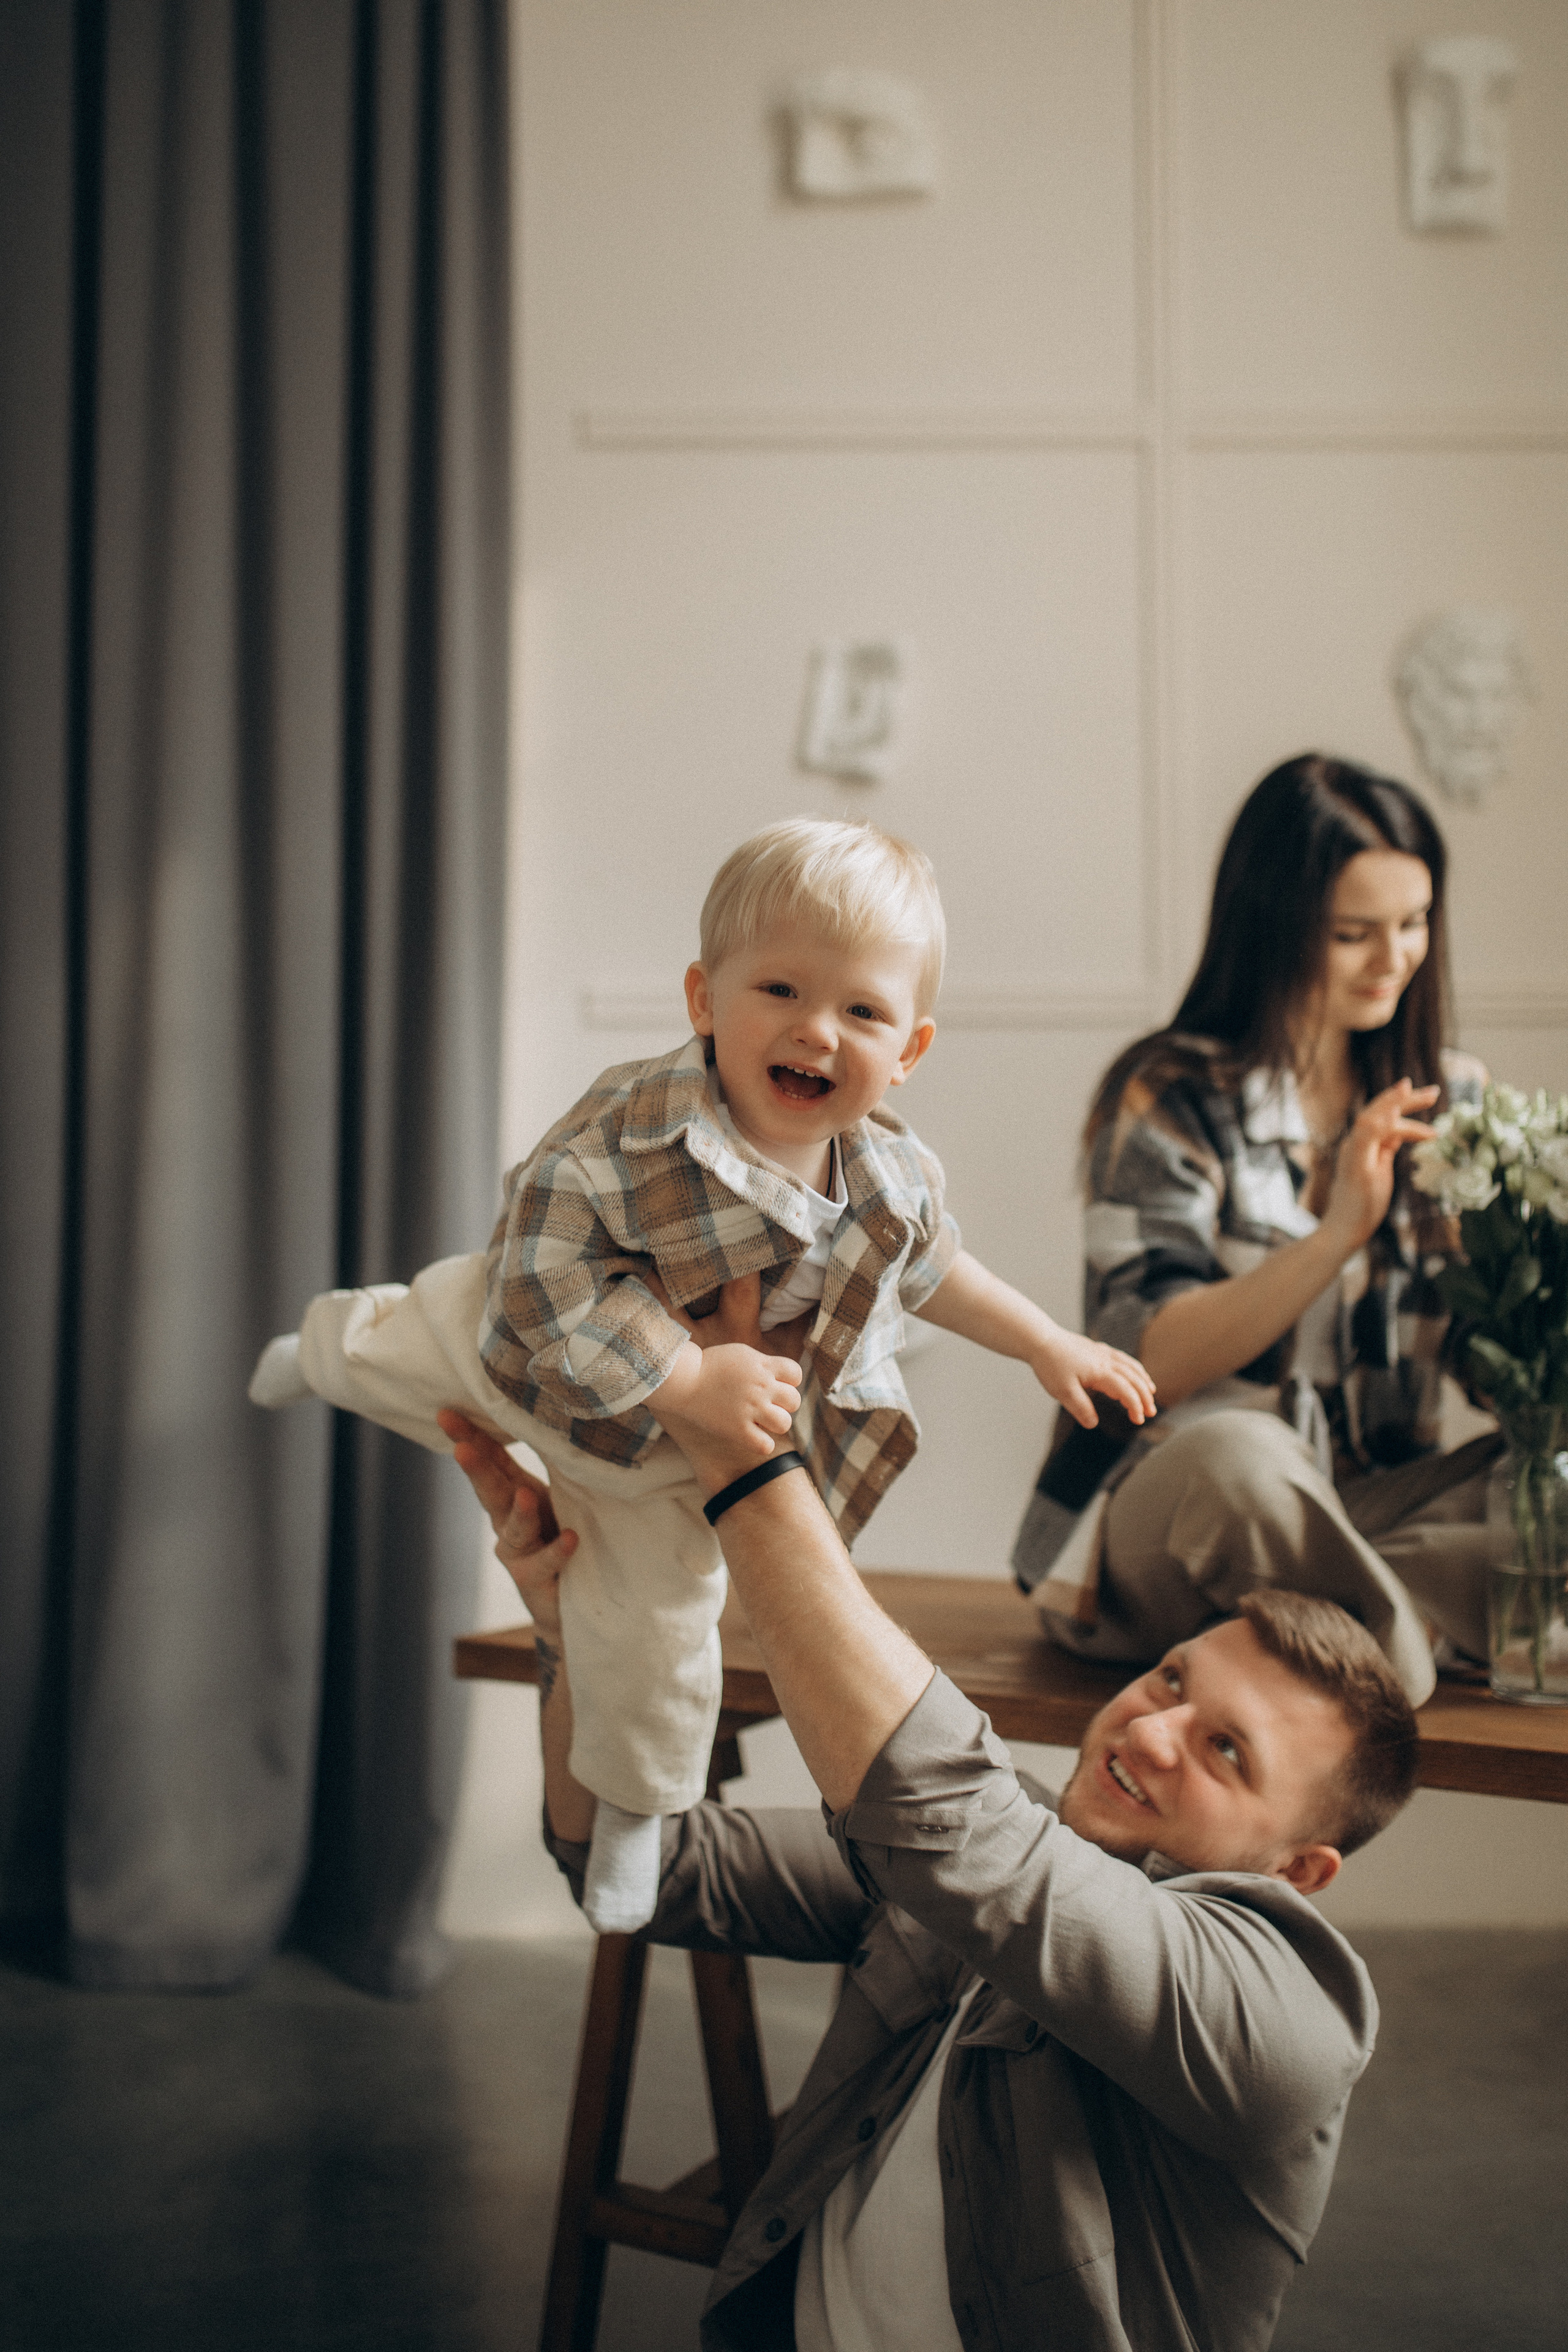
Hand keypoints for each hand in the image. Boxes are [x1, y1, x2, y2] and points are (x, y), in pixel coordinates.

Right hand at [437, 1409, 576, 1635]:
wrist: (570, 1598)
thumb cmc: (561, 1532)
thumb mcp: (556, 1493)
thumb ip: (552, 1463)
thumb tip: (554, 1416)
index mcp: (514, 1491)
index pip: (491, 1459)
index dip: (470, 1436)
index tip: (446, 1413)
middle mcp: (508, 1520)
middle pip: (491, 1491)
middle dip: (476, 1469)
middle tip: (462, 1448)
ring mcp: (519, 1552)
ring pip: (516, 1530)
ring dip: (520, 1512)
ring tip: (524, 1495)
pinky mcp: (535, 1580)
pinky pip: (547, 1562)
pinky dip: (558, 1550)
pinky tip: (571, 1538)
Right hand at [648, 1336, 802, 1459]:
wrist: (684, 1380)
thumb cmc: (710, 1365)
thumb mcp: (742, 1354)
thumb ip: (763, 1364)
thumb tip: (782, 1376)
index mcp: (762, 1366)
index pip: (796, 1374)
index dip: (789, 1380)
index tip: (776, 1384)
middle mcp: (761, 1387)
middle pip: (794, 1400)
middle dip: (784, 1403)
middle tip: (768, 1405)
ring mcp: (750, 1409)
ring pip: (784, 1423)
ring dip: (776, 1423)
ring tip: (762, 1421)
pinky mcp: (738, 1430)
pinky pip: (765, 1445)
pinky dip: (763, 1444)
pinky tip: (753, 1436)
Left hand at [1031, 1329, 1156, 1430]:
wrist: (1040, 1339)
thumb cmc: (1050, 1365)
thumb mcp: (1062, 1391)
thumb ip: (1080, 1407)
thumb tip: (1093, 1423)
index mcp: (1099, 1372)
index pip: (1125, 1390)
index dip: (1135, 1405)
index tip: (1138, 1420)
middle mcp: (1105, 1360)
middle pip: (1133, 1378)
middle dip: (1144, 1396)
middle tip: (1151, 1413)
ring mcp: (1102, 1353)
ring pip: (1130, 1365)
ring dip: (1143, 1380)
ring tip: (1151, 1393)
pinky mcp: (1097, 1349)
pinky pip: (1122, 1358)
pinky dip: (1134, 1367)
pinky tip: (1133, 1372)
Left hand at [1321, 1079, 1439, 1253]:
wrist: (1345, 1228)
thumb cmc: (1358, 1204)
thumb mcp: (1366, 1171)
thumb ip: (1371, 1137)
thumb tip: (1386, 1112)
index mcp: (1357, 1142)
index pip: (1379, 1113)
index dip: (1394, 1098)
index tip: (1410, 1085)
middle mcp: (1359, 1142)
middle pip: (1384, 1113)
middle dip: (1407, 1102)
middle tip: (1433, 1093)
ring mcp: (1366, 1151)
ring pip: (1389, 1125)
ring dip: (1409, 1119)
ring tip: (1433, 1119)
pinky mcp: (1372, 1161)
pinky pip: (1389, 1138)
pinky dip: (1405, 1133)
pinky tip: (1420, 1135)